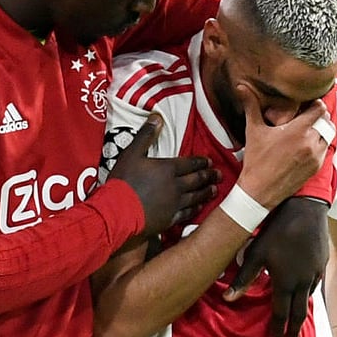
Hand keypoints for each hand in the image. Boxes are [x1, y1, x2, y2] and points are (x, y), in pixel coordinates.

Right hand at [108, 115, 219, 236]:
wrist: (118, 212)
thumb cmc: (123, 182)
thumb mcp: (131, 153)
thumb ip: (146, 135)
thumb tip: (157, 117)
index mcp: (168, 168)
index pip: (190, 163)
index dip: (201, 162)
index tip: (209, 161)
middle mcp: (176, 186)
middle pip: (197, 179)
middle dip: (209, 176)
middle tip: (218, 175)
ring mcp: (175, 204)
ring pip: (196, 196)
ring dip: (206, 192)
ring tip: (214, 190)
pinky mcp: (170, 219)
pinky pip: (187, 213)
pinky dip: (196, 209)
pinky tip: (200, 207)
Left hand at [224, 197, 329, 336]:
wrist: (306, 209)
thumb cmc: (275, 230)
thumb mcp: (255, 253)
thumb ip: (243, 278)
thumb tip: (228, 299)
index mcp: (286, 282)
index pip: (281, 312)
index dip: (278, 328)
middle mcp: (303, 282)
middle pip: (298, 312)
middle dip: (294, 330)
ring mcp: (315, 272)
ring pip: (308, 298)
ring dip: (302, 312)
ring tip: (298, 322)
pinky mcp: (322, 262)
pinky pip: (315, 283)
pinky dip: (308, 294)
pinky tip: (305, 294)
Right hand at [233, 83, 330, 208]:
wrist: (259, 191)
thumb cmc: (256, 161)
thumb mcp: (253, 131)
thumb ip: (251, 106)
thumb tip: (241, 87)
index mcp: (297, 130)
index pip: (319, 108)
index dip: (315, 104)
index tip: (307, 104)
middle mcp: (310, 142)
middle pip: (326, 120)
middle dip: (319, 117)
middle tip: (308, 116)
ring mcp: (315, 156)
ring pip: (329, 135)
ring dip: (321, 131)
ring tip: (308, 130)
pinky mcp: (316, 168)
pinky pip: (325, 150)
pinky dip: (319, 145)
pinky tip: (307, 145)